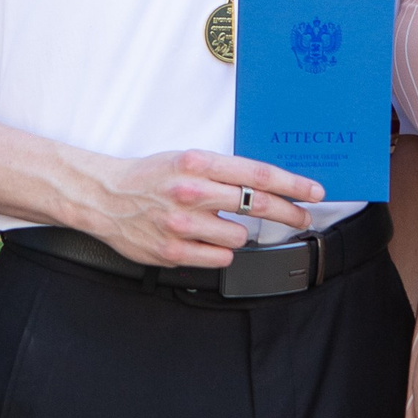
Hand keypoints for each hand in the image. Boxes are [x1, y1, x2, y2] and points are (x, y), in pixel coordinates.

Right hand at [83, 150, 323, 267]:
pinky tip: (204, 240)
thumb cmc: (149, 177)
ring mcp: (183, 224)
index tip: (313, 192)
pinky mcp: (174, 251)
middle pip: (258, 204)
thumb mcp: (185, 159)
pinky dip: (218, 251)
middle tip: (302, 217)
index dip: (292, 185)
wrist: (104, 197)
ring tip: (218, 225)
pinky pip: (219, 258)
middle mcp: (192, 192)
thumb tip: (265, 184)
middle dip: (289, 212)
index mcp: (197, 164)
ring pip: (239, 236)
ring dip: (238, 233)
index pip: (257, 174)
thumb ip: (223, 171)